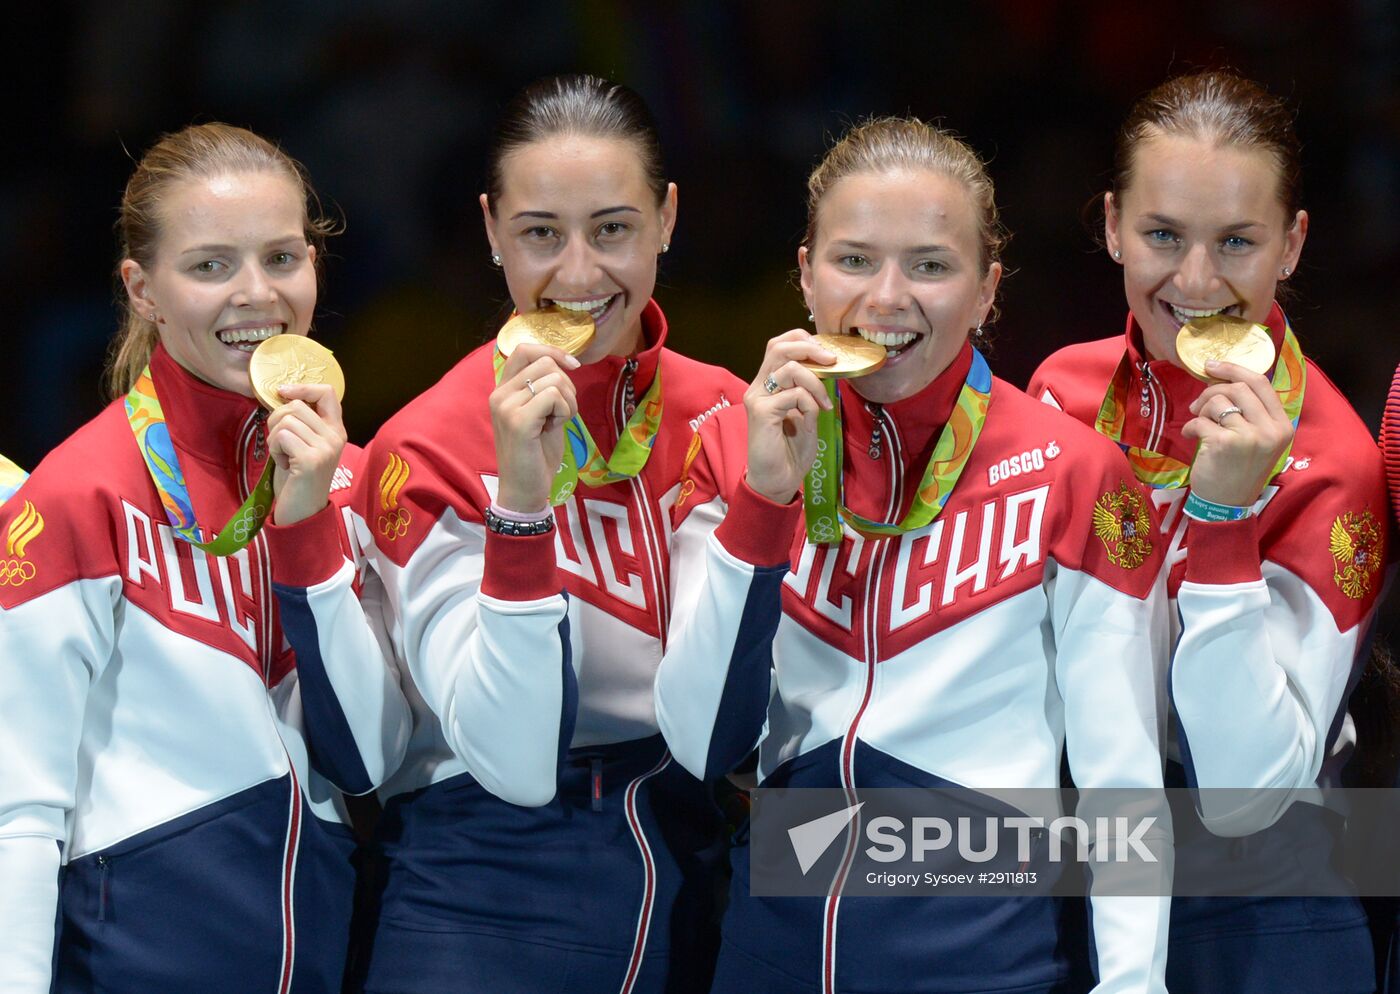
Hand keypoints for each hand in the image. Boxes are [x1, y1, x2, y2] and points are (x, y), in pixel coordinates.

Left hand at [268, 382, 348, 525]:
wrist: (302, 512)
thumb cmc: (298, 478)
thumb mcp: (305, 444)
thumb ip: (303, 422)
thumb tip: (282, 396)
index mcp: (337, 430)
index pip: (327, 392)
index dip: (303, 387)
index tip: (282, 392)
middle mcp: (336, 436)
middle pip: (297, 405)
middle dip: (277, 420)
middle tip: (281, 444)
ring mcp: (326, 447)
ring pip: (286, 420)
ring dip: (274, 438)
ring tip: (284, 456)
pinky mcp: (312, 459)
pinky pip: (281, 436)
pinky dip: (275, 449)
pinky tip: (284, 464)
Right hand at [490, 343, 580, 512]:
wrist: (524, 489)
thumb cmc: (536, 454)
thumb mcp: (542, 414)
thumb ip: (545, 388)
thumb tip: (565, 363)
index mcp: (503, 389)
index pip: (524, 349)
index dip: (552, 351)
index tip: (573, 366)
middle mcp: (499, 393)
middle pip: (545, 362)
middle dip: (567, 385)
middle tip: (561, 412)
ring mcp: (506, 405)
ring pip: (553, 378)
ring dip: (568, 401)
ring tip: (557, 422)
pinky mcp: (518, 420)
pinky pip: (554, 395)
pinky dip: (564, 410)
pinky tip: (554, 427)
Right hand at [743, 330, 835, 503]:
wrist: (777, 480)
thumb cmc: (791, 450)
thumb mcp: (806, 412)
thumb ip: (809, 390)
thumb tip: (827, 368)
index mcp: (767, 384)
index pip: (778, 345)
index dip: (802, 340)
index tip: (826, 352)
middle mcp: (758, 387)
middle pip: (779, 347)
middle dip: (810, 349)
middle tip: (832, 361)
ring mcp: (758, 398)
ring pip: (789, 368)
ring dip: (816, 382)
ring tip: (825, 402)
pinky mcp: (762, 412)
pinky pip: (795, 395)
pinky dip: (811, 403)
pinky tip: (816, 418)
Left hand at [1183, 360, 1293, 506]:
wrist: (1227, 504)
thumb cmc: (1239, 469)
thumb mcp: (1258, 440)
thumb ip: (1251, 413)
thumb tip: (1225, 379)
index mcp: (1283, 425)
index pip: (1261, 383)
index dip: (1234, 369)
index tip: (1212, 365)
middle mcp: (1271, 429)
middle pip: (1238, 388)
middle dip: (1211, 390)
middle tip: (1198, 404)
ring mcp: (1250, 436)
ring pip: (1218, 402)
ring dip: (1201, 410)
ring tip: (1199, 425)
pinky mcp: (1225, 444)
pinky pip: (1201, 421)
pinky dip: (1191, 426)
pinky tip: (1192, 437)